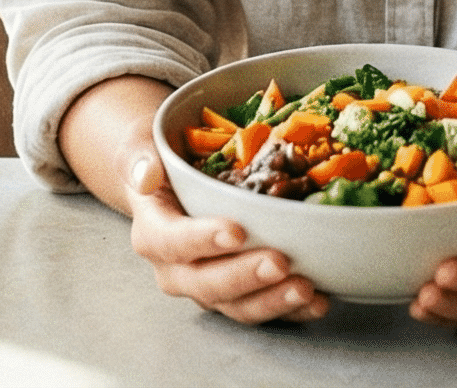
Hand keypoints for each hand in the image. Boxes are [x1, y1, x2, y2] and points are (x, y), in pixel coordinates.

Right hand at [127, 151, 331, 323]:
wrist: (173, 180)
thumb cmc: (161, 160)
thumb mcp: (141, 146)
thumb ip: (138, 158)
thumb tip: (145, 176)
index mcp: (152, 233)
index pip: (171, 242)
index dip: (201, 241)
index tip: (235, 231)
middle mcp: (176, 269)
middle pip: (207, 283)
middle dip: (245, 277)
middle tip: (280, 262)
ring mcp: (208, 286)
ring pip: (237, 305)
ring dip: (273, 301)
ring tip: (305, 287)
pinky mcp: (238, 294)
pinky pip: (264, 308)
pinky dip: (292, 310)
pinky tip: (319, 300)